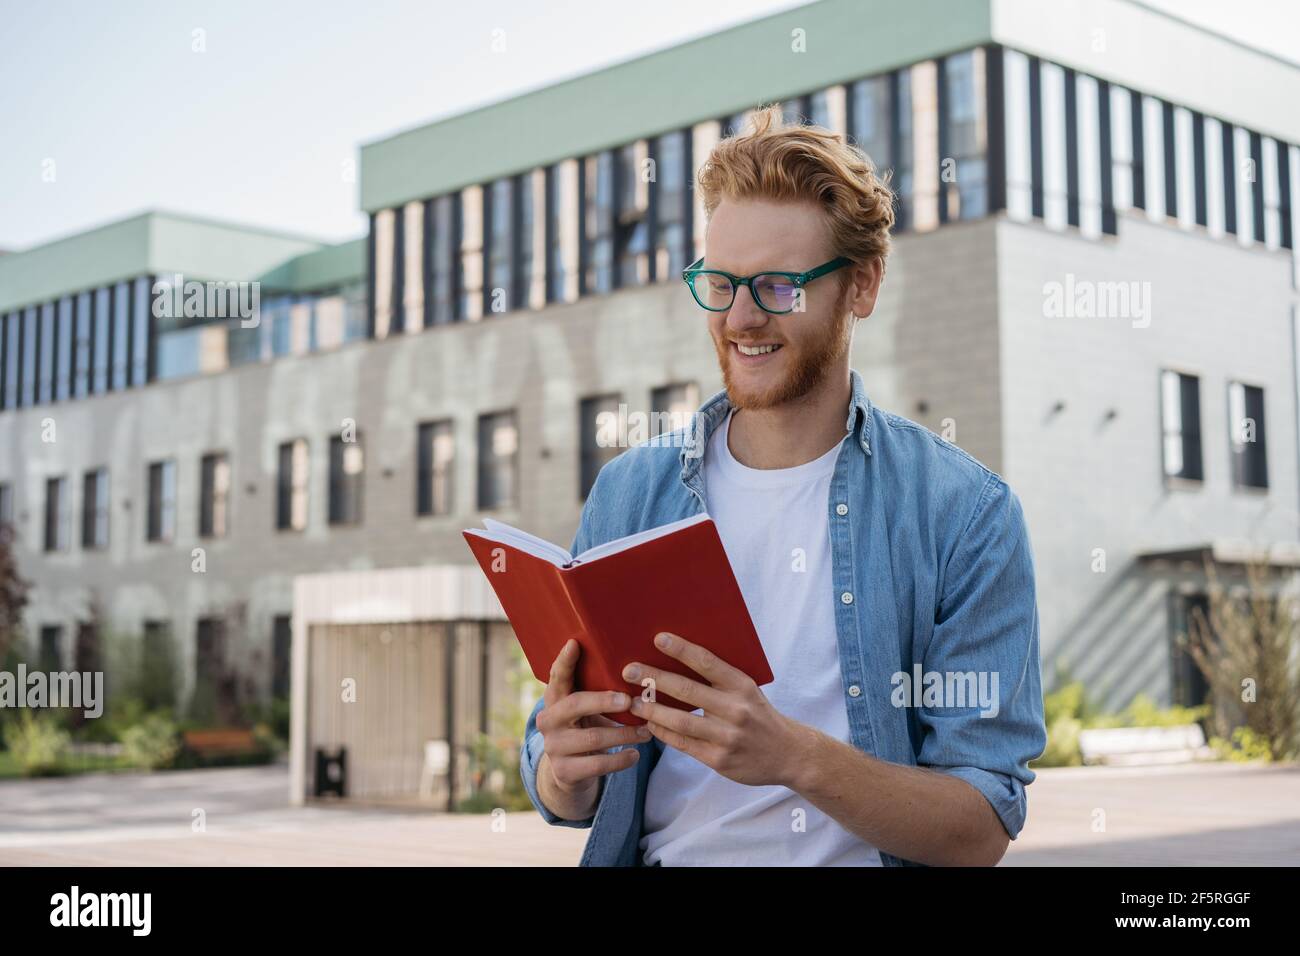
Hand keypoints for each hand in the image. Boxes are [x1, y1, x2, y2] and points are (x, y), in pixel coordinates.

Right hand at [537, 638, 650, 800]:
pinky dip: (620, 760)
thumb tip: (639, 672)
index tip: (575, 643)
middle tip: (629, 700)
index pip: (557, 676)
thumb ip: (598, 692)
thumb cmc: (586, 727)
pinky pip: (598, 764)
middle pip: (576, 704)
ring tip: (647, 732)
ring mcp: (554, 747)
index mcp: (554, 699)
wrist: (568, 773)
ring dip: (624, 734)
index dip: (565, 660)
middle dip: (604, 701)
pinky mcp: (564, 772)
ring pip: (594, 737)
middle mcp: (548, 721)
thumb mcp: (586, 710)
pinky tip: (635, 755)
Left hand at [623, 632, 808, 787]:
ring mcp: (727, 736)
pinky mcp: (719, 759)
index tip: (658, 638)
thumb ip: (720, 679)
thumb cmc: (759, 715)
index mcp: (742, 685)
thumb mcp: (748, 690)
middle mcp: (735, 709)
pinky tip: (650, 724)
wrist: (788, 754)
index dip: (682, 649)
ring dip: (653, 710)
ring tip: (633, 702)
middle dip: (654, 679)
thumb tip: (678, 659)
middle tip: (629, 671)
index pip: (708, 663)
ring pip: (681, 721)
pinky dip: (663, 733)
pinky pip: (683, 744)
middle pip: (688, 691)